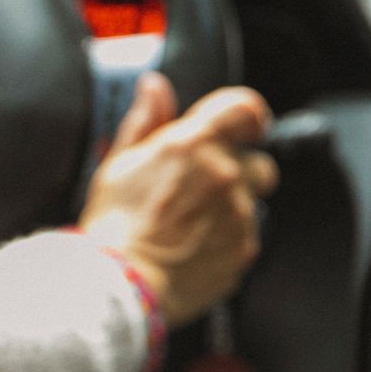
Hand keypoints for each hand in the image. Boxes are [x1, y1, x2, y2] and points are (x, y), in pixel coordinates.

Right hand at [77, 73, 278, 327]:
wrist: (119, 283)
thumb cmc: (113, 226)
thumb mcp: (117, 164)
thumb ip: (145, 121)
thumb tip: (154, 88)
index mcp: (193, 144)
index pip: (245, 108)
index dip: (245, 117)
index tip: (240, 128)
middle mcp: (225, 174)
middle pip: (257, 162)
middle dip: (236, 172)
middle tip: (198, 190)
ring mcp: (239, 214)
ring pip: (251, 203)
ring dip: (229, 209)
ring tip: (188, 226)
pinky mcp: (244, 249)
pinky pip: (245, 237)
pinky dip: (225, 240)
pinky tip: (191, 248)